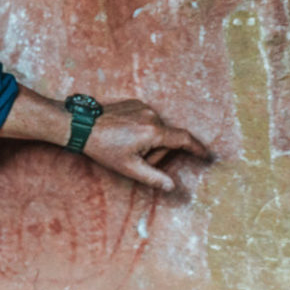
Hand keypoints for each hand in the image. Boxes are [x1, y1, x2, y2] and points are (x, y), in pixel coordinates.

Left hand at [0, 87, 212, 193]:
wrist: (81, 125)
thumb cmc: (104, 148)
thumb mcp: (129, 168)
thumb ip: (153, 178)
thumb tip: (172, 187)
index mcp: (154, 131)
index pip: (184, 140)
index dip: (198, 149)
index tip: (209, 156)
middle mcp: (152, 115)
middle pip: (167, 139)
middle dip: (157, 153)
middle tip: (137, 160)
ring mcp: (143, 107)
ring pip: (157, 130)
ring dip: (149, 142)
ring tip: (126, 147)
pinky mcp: (134, 102)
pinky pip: (146, 120)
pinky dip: (141, 131)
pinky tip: (123, 136)